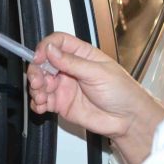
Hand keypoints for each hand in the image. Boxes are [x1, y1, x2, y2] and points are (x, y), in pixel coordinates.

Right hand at [28, 33, 163, 163]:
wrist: (128, 120)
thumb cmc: (122, 92)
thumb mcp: (98, 73)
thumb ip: (72, 62)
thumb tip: (50, 50)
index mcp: (81, 55)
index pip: (57, 43)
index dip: (45, 48)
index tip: (39, 58)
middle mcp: (70, 69)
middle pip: (43, 63)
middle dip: (36, 71)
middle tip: (37, 81)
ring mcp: (64, 86)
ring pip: (40, 82)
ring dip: (35, 89)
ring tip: (41, 97)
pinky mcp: (61, 104)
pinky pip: (42, 102)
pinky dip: (37, 103)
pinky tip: (41, 106)